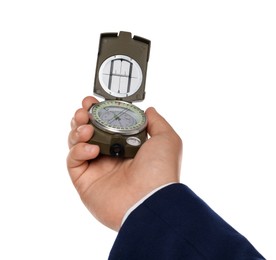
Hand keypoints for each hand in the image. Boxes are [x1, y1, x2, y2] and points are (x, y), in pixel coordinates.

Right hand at [67, 96, 182, 230]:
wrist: (150, 201)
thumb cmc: (160, 171)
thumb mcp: (166, 139)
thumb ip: (156, 122)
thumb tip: (149, 110)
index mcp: (127, 146)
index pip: (107, 125)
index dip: (98, 112)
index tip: (93, 102)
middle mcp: (110, 156)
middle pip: (88, 132)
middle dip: (82, 117)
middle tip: (84, 111)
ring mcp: (97, 168)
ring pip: (77, 143)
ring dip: (77, 130)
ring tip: (86, 128)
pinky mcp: (85, 181)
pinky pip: (73, 160)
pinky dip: (78, 150)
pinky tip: (92, 150)